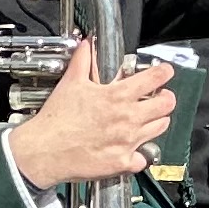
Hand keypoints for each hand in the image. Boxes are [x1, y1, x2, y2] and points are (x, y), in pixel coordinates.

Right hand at [3, 42, 173, 192]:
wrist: (42, 151)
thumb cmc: (55, 119)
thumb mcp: (70, 83)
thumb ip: (83, 61)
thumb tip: (86, 45)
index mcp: (117, 95)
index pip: (156, 78)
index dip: (164, 73)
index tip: (165, 72)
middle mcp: (128, 118)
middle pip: (166, 104)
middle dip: (165, 99)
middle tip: (158, 98)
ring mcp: (127, 141)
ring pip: (160, 128)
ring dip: (156, 122)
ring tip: (144, 121)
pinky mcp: (122, 162)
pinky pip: (143, 158)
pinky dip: (140, 155)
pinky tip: (130, 150)